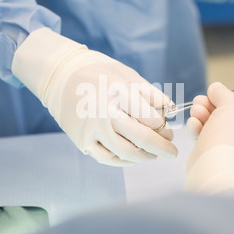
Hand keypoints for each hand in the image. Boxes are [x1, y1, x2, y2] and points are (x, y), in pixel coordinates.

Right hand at [12, 28, 176, 165]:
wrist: (61, 76)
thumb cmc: (98, 73)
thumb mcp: (126, 74)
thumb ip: (149, 93)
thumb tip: (170, 110)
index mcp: (120, 93)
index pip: (151, 119)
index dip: (165, 129)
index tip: (170, 132)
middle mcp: (106, 113)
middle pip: (142, 139)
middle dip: (162, 148)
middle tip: (172, 152)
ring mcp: (93, 129)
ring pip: (126, 152)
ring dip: (144, 157)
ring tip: (153, 156)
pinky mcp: (82, 140)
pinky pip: (107, 157)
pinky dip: (123, 160)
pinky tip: (132, 157)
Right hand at [186, 82, 233, 174]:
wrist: (213, 168)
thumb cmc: (229, 136)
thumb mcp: (229, 107)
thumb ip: (222, 94)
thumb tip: (216, 87)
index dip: (231, 99)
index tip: (216, 93)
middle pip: (231, 119)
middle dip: (212, 107)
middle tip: (199, 99)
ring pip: (218, 130)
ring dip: (204, 116)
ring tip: (194, 109)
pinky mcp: (217, 161)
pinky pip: (210, 142)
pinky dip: (201, 131)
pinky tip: (192, 122)